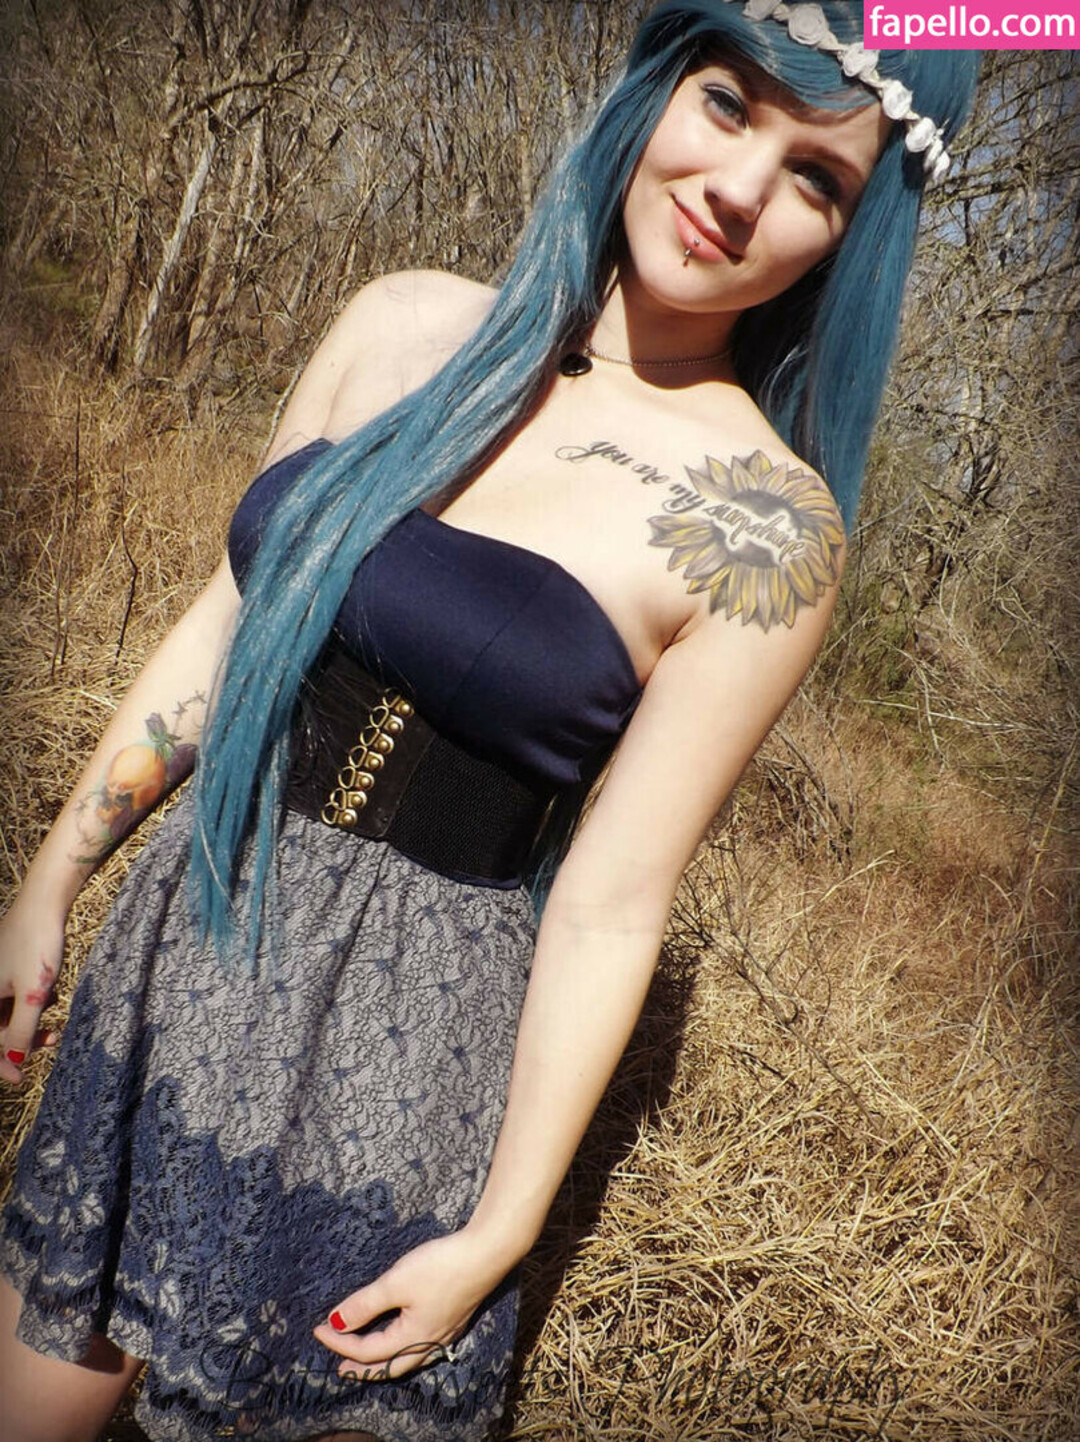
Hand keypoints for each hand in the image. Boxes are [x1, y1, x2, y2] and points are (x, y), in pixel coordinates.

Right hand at [0, 898, 64, 1084]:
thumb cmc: (37, 945)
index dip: (0, 1064)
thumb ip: (23, 1029)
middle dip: (22, 1038)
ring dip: (30, 1019)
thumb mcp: (35, 993)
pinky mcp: (4, 966)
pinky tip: (51, 992)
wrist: (44, 903)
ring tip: (54, 1011)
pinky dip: (31, 1000)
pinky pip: (13, 995)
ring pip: (6, 1011)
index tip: (21, 1077)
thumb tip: (16, 1058)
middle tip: (52, 1039)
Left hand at [312, 1229, 508, 1381]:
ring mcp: (445, 1333)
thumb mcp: (396, 1282)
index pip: (368, 1351)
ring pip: (407, 1358)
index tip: (318, 1329)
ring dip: (383, 1360)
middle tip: (340, 1364)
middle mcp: (430, 1343)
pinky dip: (402, 1348)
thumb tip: (335, 1322)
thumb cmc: (441, 1266)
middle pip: (389, 1366)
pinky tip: (402, 1335)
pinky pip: (421, 1345)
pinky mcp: (454, 1318)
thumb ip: (364, 1304)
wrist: (486, 1252)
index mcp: (413, 1338)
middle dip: (362, 1366)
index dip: (340, 1341)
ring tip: (366, 1355)